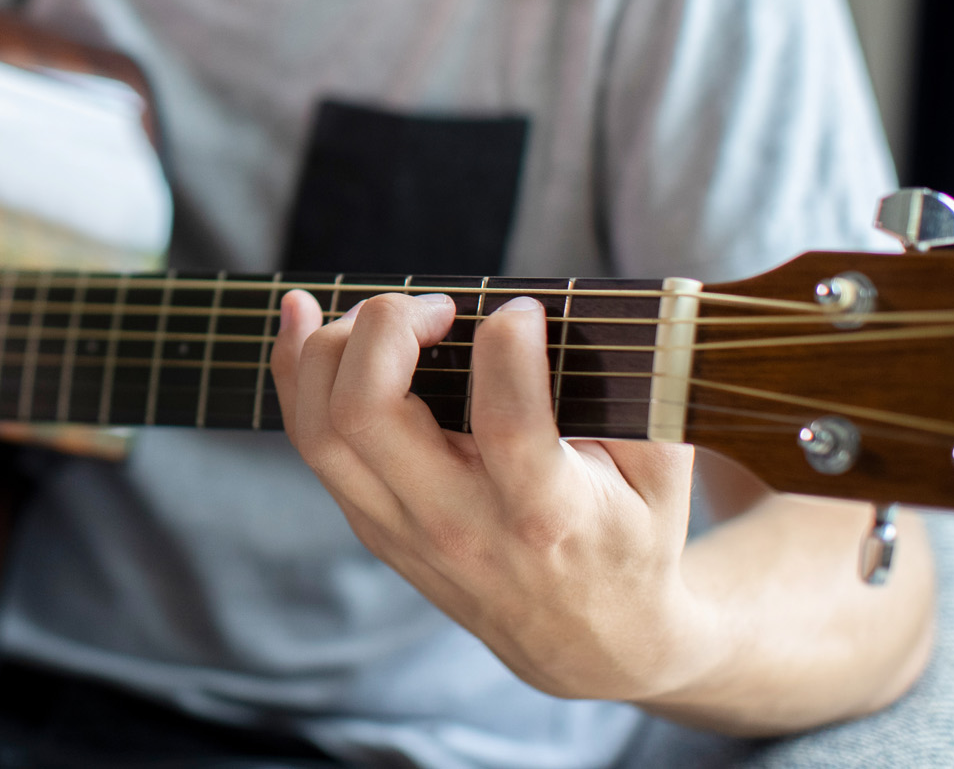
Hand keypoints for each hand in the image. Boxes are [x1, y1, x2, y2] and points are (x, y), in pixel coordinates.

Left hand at [269, 290, 713, 703]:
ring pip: (321, 430)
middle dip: (388, 329)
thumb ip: (634, 393)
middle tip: (440, 308)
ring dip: (332, 346)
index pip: (504, 424)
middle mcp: (460, 527)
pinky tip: (301, 314)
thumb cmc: (630, 535)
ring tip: (385, 311)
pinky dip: (294, 370)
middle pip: (367, 416)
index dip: (507, 346)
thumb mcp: (659, 473)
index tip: (522, 311)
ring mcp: (402, 531)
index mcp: (546, 515)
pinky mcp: (371, 524)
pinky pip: (309, 441)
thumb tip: (575, 309)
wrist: (588, 644)